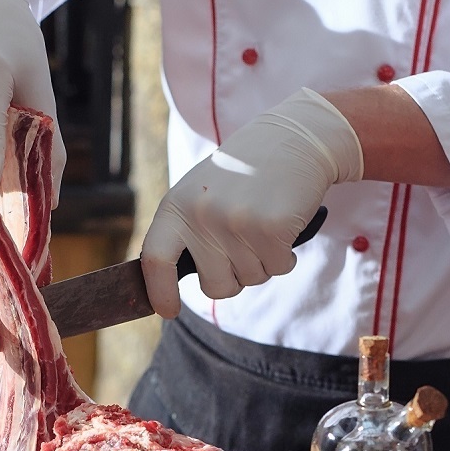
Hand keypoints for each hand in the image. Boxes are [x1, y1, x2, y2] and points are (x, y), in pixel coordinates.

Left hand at [139, 89, 362, 317]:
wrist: (294, 138)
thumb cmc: (247, 173)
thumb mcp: (202, 194)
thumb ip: (187, 233)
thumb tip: (169, 286)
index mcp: (176, 206)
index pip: (155, 259)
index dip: (159, 292)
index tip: (169, 311)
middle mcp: (201, 215)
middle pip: (215, 286)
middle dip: (235, 277)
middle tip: (245, 245)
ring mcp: (235, 223)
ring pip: (251, 279)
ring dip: (264, 261)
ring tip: (265, 222)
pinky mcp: (270, 228)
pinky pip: (279, 269)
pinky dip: (286, 255)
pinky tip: (285, 224)